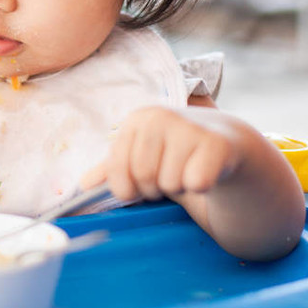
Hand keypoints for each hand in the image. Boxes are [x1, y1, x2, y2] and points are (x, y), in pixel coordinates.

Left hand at [80, 106, 243, 201]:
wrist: (224, 143)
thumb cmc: (174, 152)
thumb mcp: (141, 156)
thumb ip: (112, 169)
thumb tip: (83, 185)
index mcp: (137, 120)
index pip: (118, 171)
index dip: (129, 188)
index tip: (141, 184)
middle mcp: (160, 118)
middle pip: (144, 177)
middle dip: (155, 189)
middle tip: (169, 176)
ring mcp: (189, 128)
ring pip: (170, 183)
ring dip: (179, 187)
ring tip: (188, 170)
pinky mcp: (216, 144)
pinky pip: (196, 182)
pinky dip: (201, 186)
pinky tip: (207, 172)